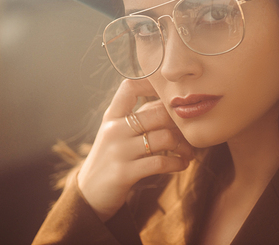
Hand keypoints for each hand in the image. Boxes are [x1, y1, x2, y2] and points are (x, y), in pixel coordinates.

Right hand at [77, 79, 193, 221]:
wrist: (89, 193)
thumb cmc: (112, 158)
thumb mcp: (118, 133)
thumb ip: (140, 117)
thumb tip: (171, 104)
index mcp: (112, 116)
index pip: (130, 87)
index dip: (151, 84)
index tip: (170, 95)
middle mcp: (114, 130)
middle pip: (158, 113)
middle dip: (180, 123)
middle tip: (189, 134)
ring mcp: (118, 151)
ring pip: (164, 138)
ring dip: (183, 146)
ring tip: (189, 153)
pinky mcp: (124, 173)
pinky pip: (161, 162)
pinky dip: (178, 163)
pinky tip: (182, 164)